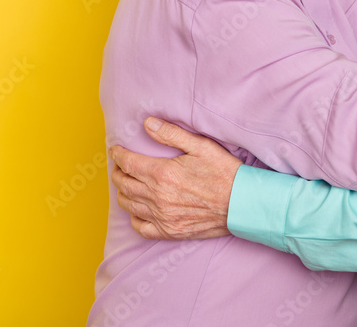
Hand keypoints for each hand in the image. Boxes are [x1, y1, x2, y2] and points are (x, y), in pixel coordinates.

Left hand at [109, 118, 242, 239]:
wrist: (241, 204)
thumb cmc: (224, 172)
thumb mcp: (201, 146)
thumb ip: (171, 134)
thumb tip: (147, 124)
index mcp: (162, 174)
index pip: (128, 163)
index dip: (118, 155)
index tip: (115, 149)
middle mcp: (157, 197)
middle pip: (124, 184)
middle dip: (118, 172)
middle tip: (120, 165)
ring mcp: (162, 217)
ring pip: (128, 205)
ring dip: (123, 192)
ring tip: (126, 183)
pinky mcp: (169, 231)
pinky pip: (141, 227)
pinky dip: (134, 217)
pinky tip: (138, 209)